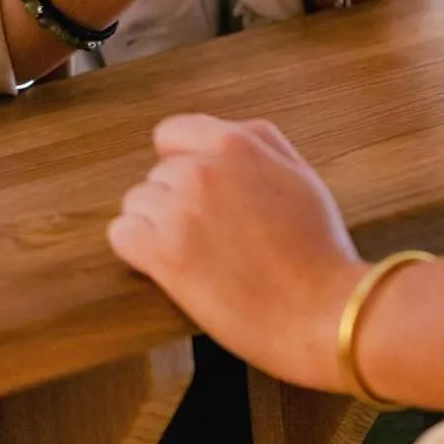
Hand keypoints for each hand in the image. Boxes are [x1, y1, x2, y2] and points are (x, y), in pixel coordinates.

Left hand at [109, 115, 360, 391]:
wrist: (322, 310)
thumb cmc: (318, 248)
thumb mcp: (298, 172)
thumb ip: (259, 142)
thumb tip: (225, 133)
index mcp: (235, 144)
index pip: (172, 133)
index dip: (181, 161)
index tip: (195, 189)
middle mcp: (201, 169)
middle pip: (157, 174)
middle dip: (175, 199)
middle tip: (208, 233)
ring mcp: (179, 210)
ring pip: (137, 204)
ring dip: (155, 226)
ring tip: (193, 253)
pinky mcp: (163, 254)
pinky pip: (122, 235)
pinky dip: (137, 251)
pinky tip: (166, 267)